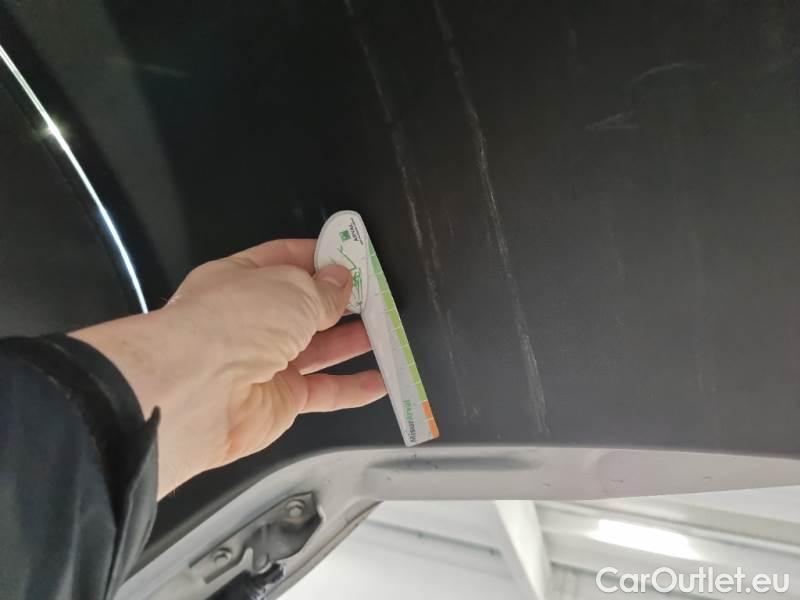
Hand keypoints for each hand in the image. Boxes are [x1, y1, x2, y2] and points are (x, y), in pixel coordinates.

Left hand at [71, 239, 385, 496]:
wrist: (197, 391)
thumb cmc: (228, 324)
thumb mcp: (291, 289)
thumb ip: (323, 289)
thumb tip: (342, 282)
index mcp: (240, 279)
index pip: (285, 261)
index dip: (320, 258)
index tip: (353, 257)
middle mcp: (249, 321)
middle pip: (304, 308)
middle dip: (341, 302)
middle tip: (376, 296)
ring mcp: (263, 362)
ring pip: (317, 349)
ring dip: (352, 341)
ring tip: (385, 331)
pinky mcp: (278, 400)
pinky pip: (323, 391)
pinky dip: (352, 388)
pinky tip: (378, 381)